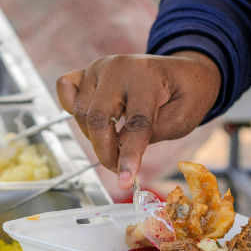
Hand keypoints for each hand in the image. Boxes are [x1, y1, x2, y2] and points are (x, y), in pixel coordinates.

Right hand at [56, 52, 220, 189]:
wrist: (182, 72)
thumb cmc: (185, 95)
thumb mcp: (182, 119)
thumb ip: (151, 133)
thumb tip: (119, 146)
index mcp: (148, 76)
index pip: (136, 122)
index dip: (130, 156)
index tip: (126, 182)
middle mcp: (119, 67)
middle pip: (98, 119)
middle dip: (106, 153)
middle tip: (119, 169)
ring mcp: (99, 68)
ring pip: (81, 113)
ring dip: (94, 137)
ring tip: (114, 142)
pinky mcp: (87, 71)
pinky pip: (66, 90)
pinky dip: (71, 109)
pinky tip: (92, 121)